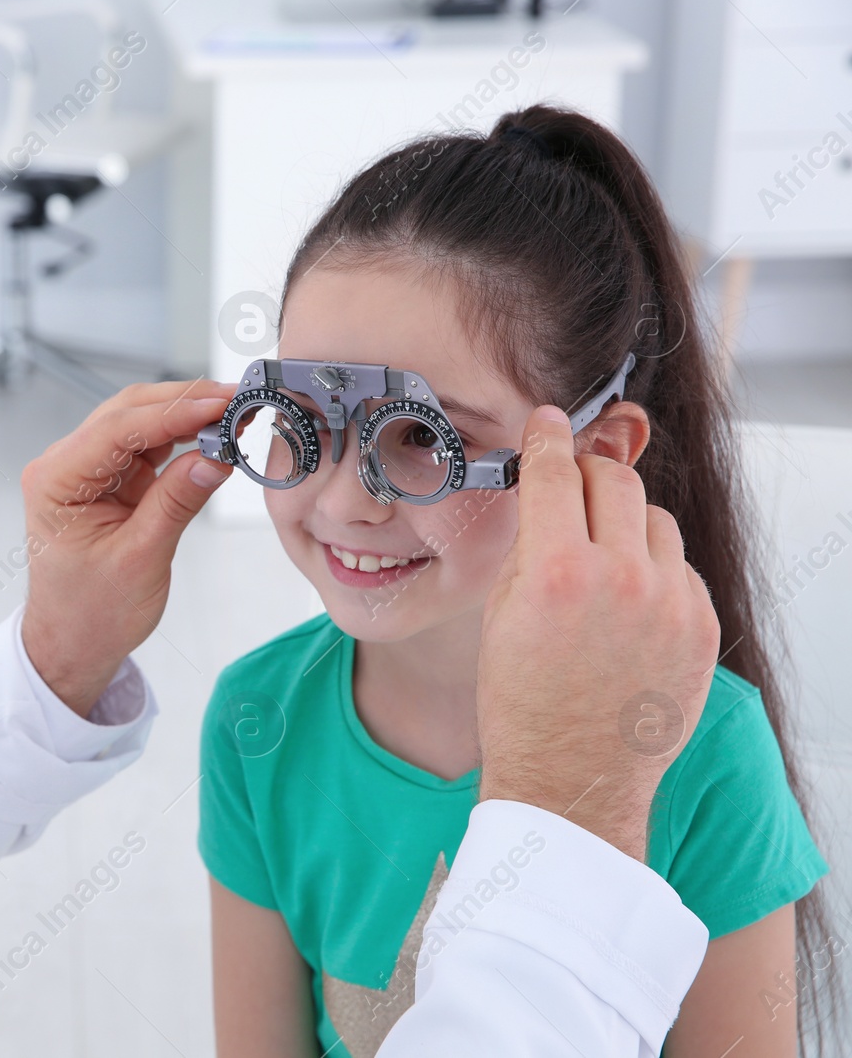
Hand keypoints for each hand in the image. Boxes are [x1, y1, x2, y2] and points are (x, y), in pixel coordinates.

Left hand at [20, 381, 236, 716]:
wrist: (73, 644)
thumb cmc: (91, 613)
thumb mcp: (141, 559)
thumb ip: (177, 502)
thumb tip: (216, 455)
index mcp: (55, 481)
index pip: (118, 429)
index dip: (174, 411)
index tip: (222, 403)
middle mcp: (65, 466)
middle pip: (128, 413)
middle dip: (185, 403)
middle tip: (239, 401)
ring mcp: (88, 470)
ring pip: (141, 422)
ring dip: (187, 415)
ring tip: (236, 414)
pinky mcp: (111, 480)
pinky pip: (148, 446)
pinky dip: (182, 438)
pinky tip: (213, 434)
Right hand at [475, 405, 721, 860]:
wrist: (572, 777)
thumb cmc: (523, 703)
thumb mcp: (501, 613)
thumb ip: (530, 546)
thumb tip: (547, 494)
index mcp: (557, 573)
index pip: (556, 473)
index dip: (547, 439)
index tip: (547, 424)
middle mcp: (621, 578)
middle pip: (614, 482)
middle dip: (587, 475)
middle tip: (570, 486)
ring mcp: (669, 602)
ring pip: (654, 520)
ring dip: (624, 524)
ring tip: (599, 562)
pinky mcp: (700, 626)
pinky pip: (678, 567)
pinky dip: (653, 569)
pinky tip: (625, 604)